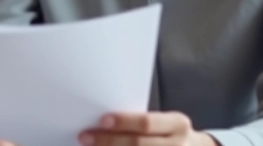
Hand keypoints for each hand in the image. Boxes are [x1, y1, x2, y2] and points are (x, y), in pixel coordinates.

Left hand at [78, 112, 219, 145]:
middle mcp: (177, 145)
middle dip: (109, 140)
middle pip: (138, 144)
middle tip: (85, 136)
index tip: (103, 120)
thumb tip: (105, 121)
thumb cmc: (173, 134)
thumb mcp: (167, 123)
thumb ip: (144, 123)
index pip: (147, 123)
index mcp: (177, 124)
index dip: (124, 121)